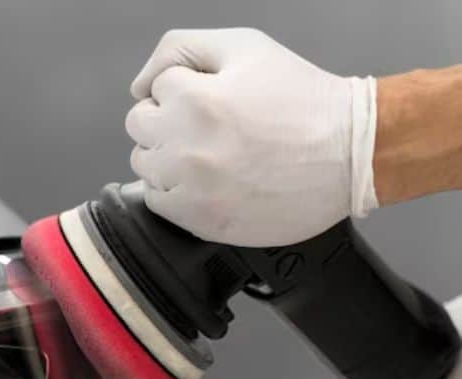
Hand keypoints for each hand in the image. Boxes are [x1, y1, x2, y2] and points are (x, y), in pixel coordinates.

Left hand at [126, 28, 377, 246]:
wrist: (351, 155)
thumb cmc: (304, 102)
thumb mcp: (245, 46)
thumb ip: (181, 49)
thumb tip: (140, 84)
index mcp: (196, 100)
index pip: (153, 89)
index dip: (183, 89)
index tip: (212, 99)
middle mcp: (188, 146)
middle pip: (139, 126)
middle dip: (167, 119)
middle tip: (208, 125)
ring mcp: (192, 188)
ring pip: (144, 163)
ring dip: (167, 155)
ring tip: (211, 153)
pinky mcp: (201, 221)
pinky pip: (157, 201)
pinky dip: (173, 190)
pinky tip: (208, 180)